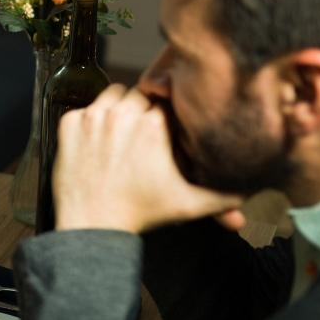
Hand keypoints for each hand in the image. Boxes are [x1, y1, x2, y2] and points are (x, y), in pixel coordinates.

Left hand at [52, 84, 243, 233]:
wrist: (92, 225)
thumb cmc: (140, 213)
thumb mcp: (188, 204)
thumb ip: (224, 196)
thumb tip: (250, 194)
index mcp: (154, 123)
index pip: (166, 102)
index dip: (166, 115)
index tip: (162, 130)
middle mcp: (123, 113)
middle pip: (140, 95)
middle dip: (143, 110)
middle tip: (142, 136)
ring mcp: (93, 116)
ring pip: (113, 94)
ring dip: (119, 107)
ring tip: (122, 133)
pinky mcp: (69, 123)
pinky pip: (84, 107)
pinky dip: (90, 120)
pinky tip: (97, 141)